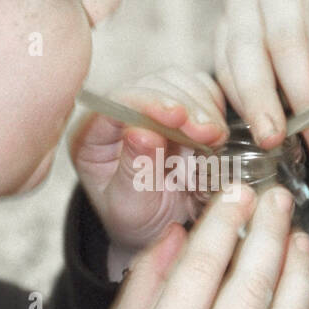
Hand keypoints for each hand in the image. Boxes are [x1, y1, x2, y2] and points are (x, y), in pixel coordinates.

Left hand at [69, 68, 228, 276]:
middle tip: (209, 134)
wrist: (161, 227)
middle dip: (185, 105)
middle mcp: (118, 112)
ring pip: (177, 81)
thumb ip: (134, 171)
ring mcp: (150, 103)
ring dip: (203, 106)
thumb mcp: (131, 207)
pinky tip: (216, 133)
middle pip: (151, 85)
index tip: (177, 116)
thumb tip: (142, 132)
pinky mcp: (178, 103)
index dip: (147, 102)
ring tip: (215, 138)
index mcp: (91, 135)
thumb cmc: (138, 220)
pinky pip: (199, 89)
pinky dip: (214, 106)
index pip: (115, 103)